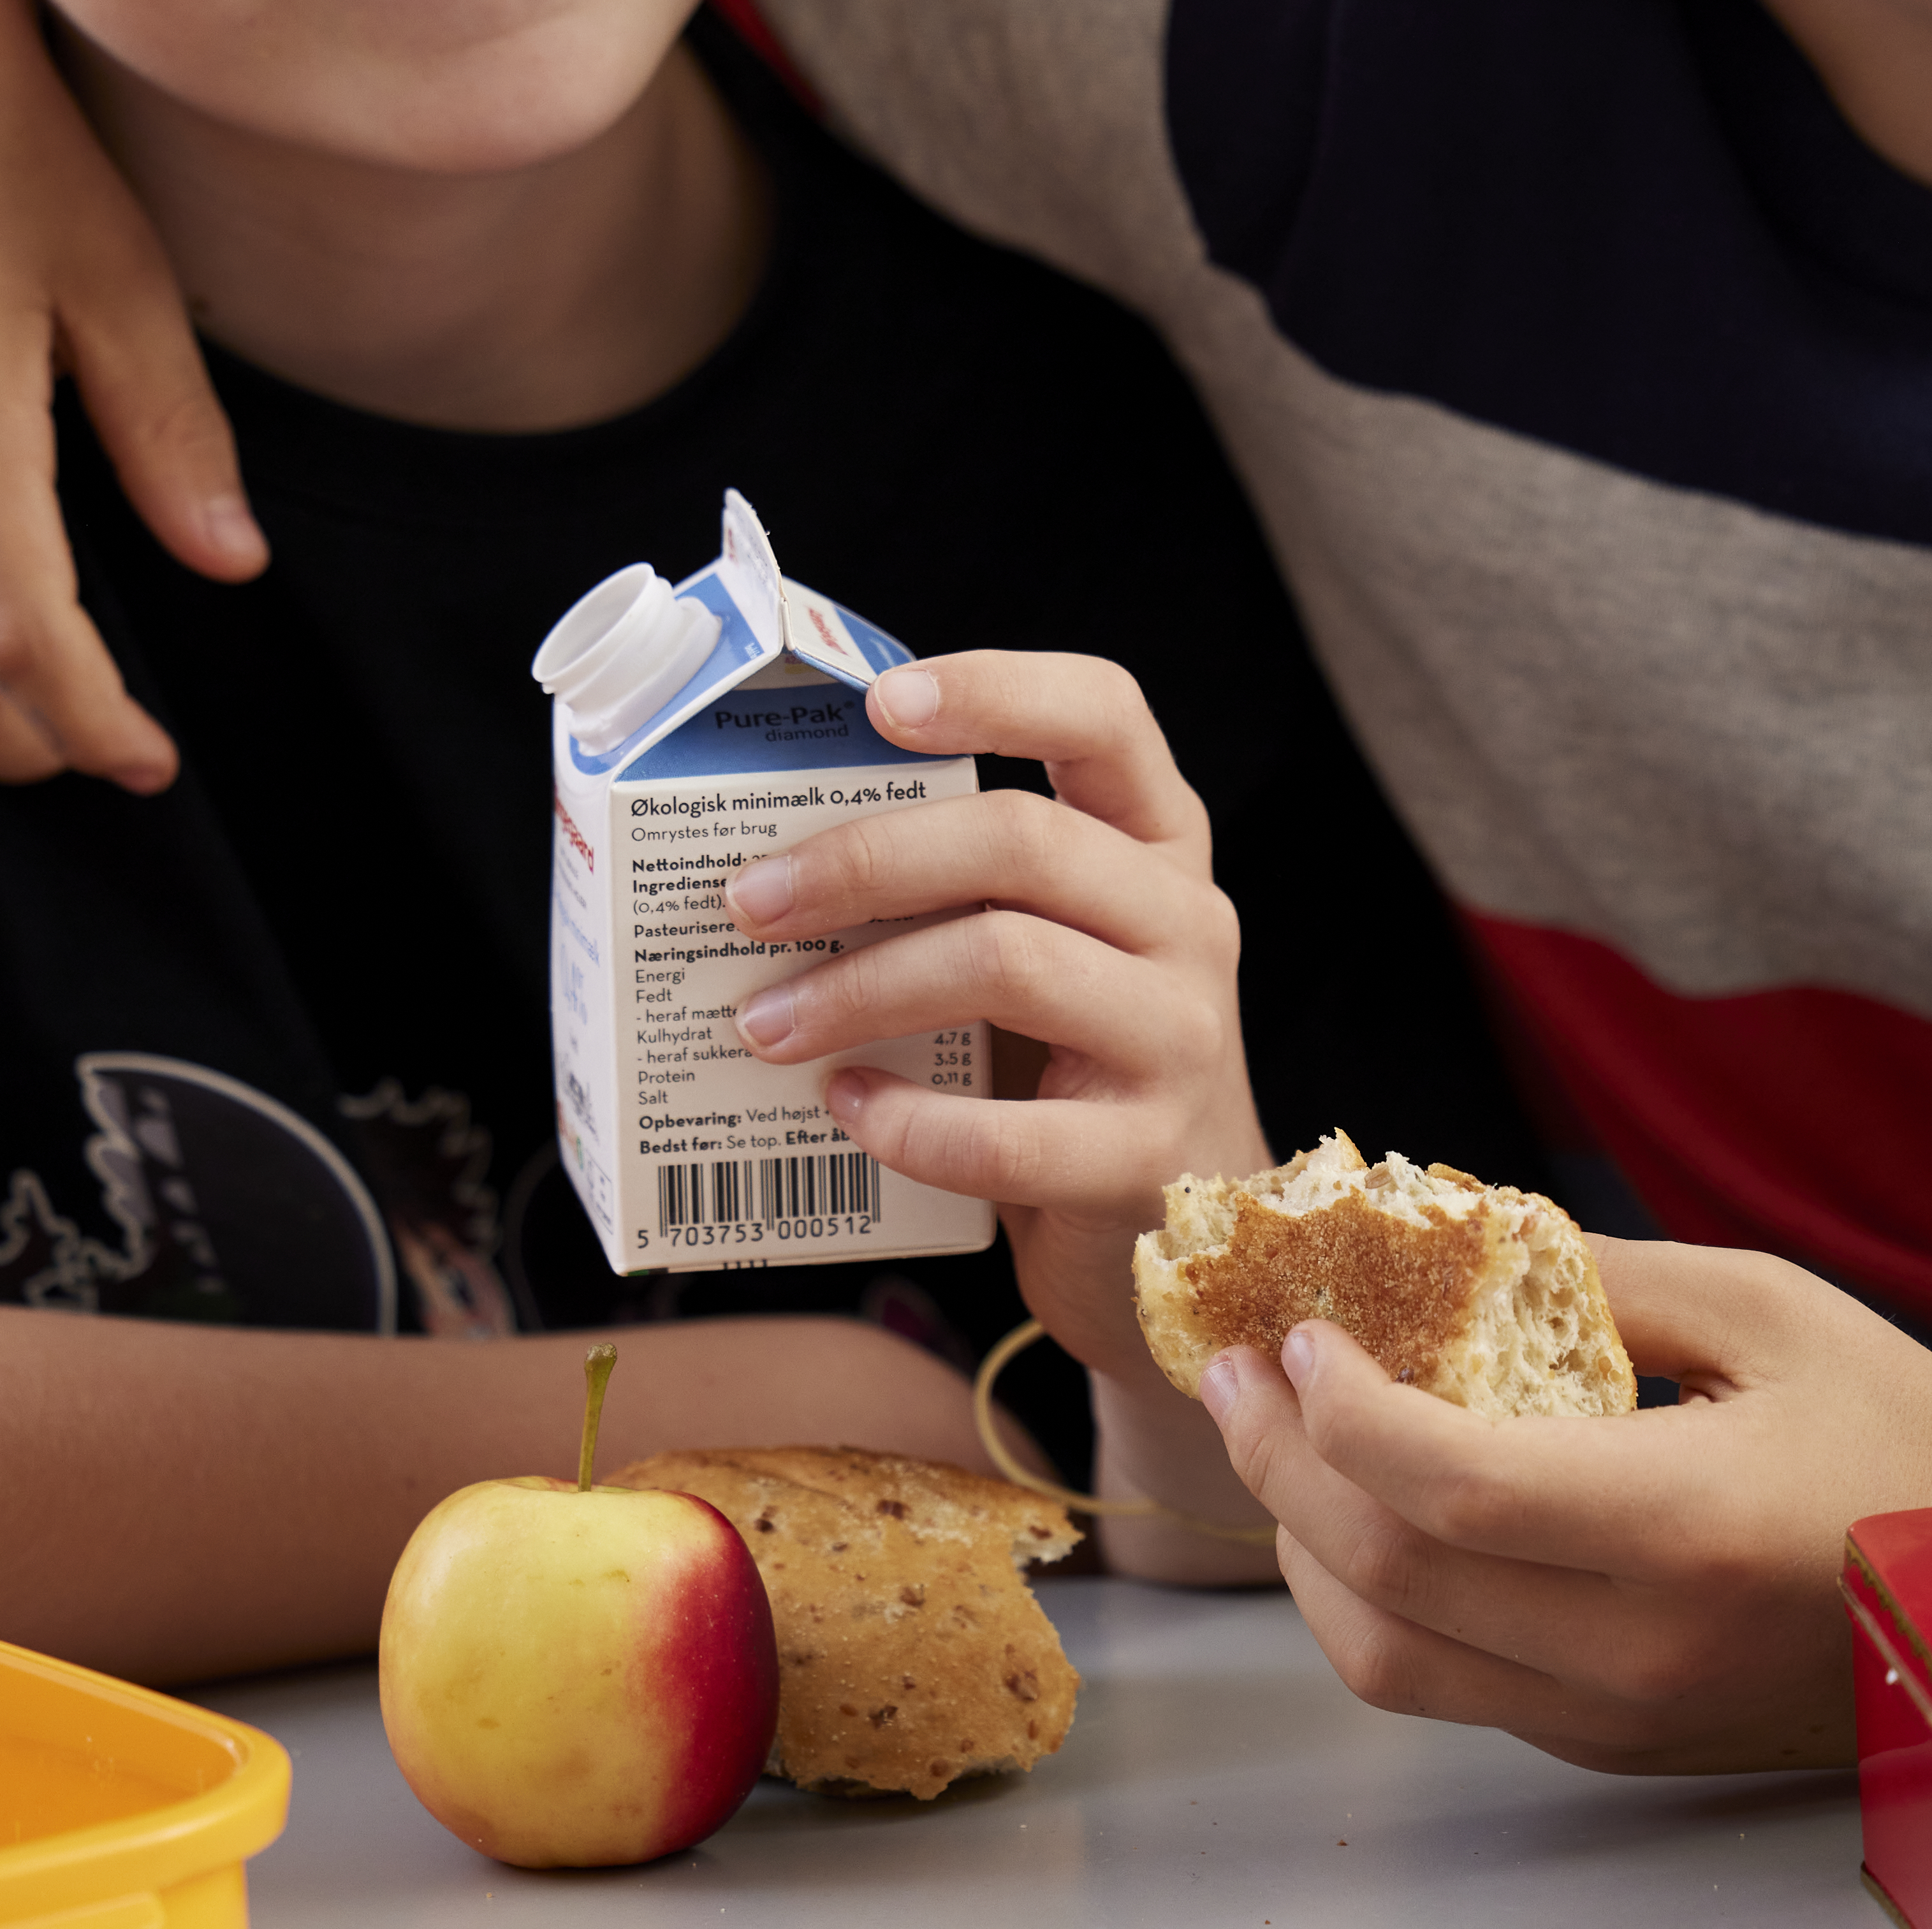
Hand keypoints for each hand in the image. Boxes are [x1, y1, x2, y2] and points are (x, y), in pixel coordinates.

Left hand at [722, 651, 1273, 1565]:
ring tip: (763, 1025)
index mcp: (1157, 843)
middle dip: (863, 860)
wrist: (1182, 1242)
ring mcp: (1181, 1038)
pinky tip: (847, 1110)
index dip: (996, 688)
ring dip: (859, 988)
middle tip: (745, 902)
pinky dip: (906, 1120)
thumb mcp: (1049, 950)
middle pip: (1024, 840)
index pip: (1104, 714)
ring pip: (1010, 963)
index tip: (878, 703)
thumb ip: (960, 893)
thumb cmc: (1072, 1069)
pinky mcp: (1148, 1159)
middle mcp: (1186, 921)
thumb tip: (759, 859)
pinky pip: (1008, 1132)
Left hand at [1190, 1238, 1931, 1770]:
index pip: (1446, 1488)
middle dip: (1279, 1467)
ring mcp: (1620, 1716)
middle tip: (1239, 1372)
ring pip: (1389, 1659)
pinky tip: (1366, 1514)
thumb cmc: (1897, 1425)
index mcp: (1687, 1525)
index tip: (1298, 1333)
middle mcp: (1640, 1646)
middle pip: (1386, 1578)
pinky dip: (1376, 1600)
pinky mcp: (1613, 1746)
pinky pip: (1448, 1686)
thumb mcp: (1761, 1306)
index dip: (1339, 1409)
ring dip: (1305, 1548)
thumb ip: (1594, 1274)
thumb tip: (1443, 1234)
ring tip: (1281, 1444)